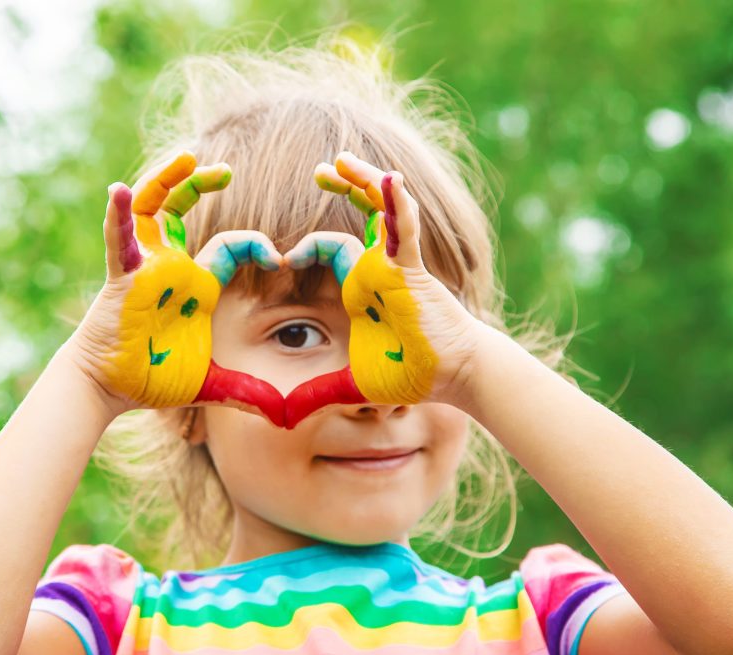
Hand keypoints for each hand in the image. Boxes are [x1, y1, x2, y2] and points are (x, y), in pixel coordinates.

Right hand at [69, 150, 284, 417]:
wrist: (110, 389)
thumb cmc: (153, 378)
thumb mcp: (210, 384)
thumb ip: (245, 392)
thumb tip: (282, 413)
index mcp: (197, 285)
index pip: (231, 248)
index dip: (257, 245)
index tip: (280, 257)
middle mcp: (171, 267)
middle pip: (184, 210)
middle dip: (202, 184)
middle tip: (225, 169)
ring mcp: (145, 267)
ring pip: (154, 209)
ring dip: (168, 181)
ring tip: (188, 158)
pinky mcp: (122, 277)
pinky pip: (119, 240)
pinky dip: (120, 216)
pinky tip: (120, 191)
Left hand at [284, 151, 484, 409]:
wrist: (451, 376)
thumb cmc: (409, 373)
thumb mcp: (351, 385)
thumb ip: (318, 393)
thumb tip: (284, 418)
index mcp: (360, 286)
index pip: (329, 248)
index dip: (305, 246)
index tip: (281, 260)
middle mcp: (377, 268)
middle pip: (357, 215)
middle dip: (342, 188)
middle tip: (320, 169)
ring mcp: (395, 264)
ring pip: (381, 211)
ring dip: (364, 182)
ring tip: (341, 159)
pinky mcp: (412, 269)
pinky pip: (404, 231)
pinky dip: (398, 206)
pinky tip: (391, 180)